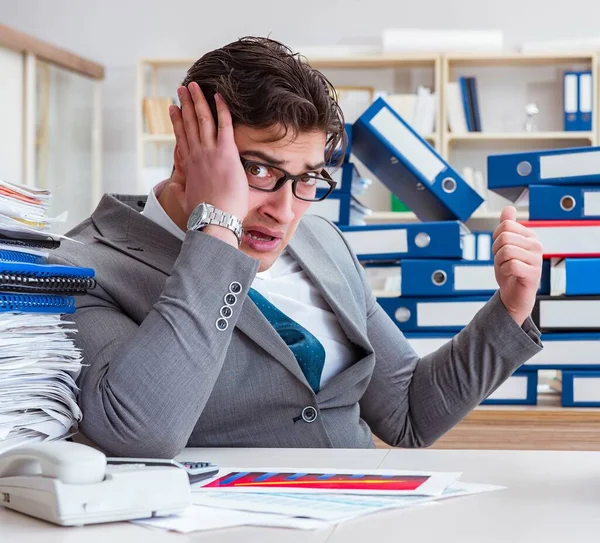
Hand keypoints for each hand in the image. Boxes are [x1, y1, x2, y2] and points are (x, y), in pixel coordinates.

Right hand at [168, 83, 248, 221]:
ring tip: (194, 86)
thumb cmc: (202, 215)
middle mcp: (196, 155)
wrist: (214, 220)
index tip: (174, 109)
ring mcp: (210, 152)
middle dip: (185, 104)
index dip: (177, 121)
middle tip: (182, 89)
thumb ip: (179, 191)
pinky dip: (222, 109)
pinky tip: (218, 95)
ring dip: (198, 101)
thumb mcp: (185, 201)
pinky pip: (224, 125)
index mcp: (188, 166)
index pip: (181, 138)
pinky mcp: (226, 154)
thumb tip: (173, 186)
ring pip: (203, 120)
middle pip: (189, 124)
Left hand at [492, 206, 543, 325]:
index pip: (505, 225)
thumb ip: (507, 227)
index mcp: (530, 236)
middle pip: (504, 237)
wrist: (514, 295)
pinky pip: (510, 265)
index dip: (496, 238)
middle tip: (503, 261)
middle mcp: (536, 245)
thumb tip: (509, 208)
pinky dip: (504, 271)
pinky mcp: (534, 273)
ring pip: (506, 251)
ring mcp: (537, 259)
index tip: (501, 250)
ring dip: (500, 262)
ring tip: (507, 268)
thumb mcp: (504, 245)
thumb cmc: (510, 270)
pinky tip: (511, 275)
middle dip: (496, 251)